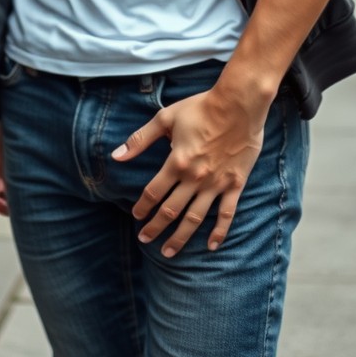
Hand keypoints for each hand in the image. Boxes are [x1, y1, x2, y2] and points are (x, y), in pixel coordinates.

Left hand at [112, 86, 265, 253]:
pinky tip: (211, 245)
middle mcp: (195, 178)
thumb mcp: (165, 118)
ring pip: (195, 218)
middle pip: (171, 210)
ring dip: (181, 237)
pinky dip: (219, 231)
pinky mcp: (235, 184)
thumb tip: (116, 156)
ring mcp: (216, 183)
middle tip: (145, 239)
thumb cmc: (200, 108)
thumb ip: (140, 139)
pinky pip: (226, 214)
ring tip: (168, 252)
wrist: (238, 104)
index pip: (153, 192)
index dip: (143, 207)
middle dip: (156, 227)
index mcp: (177, 162)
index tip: (136, 217)